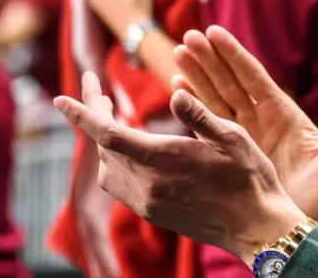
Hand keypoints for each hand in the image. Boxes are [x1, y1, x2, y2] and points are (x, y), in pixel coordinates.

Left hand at [54, 72, 306, 266]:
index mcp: (165, 159)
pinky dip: (116, 161)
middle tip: (99, 89)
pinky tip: (129, 149)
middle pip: (105, 147)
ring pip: (108, 167)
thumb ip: (200, 115)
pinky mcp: (153, 213)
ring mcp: (148, 202)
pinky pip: (119, 185)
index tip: (60, 98)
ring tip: (113, 115)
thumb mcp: (234, 138)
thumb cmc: (251, 179)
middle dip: (96, 116)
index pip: (108, 134)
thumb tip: (174, 93)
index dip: (82, 114)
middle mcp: (149, 183)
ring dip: (105, 140)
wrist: (257, 228)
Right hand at [170, 26, 317, 231]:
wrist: (307, 233)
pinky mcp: (230, 160)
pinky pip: (206, 129)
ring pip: (215, 102)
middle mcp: (262, 125)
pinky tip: (176, 92)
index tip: (214, 31)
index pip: (255, 78)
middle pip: (230, 84)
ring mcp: (244, 142)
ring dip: (196, 78)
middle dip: (209, 60)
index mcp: (285, 116)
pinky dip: (191, 109)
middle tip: (187, 35)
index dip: (234, 55)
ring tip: (177, 54)